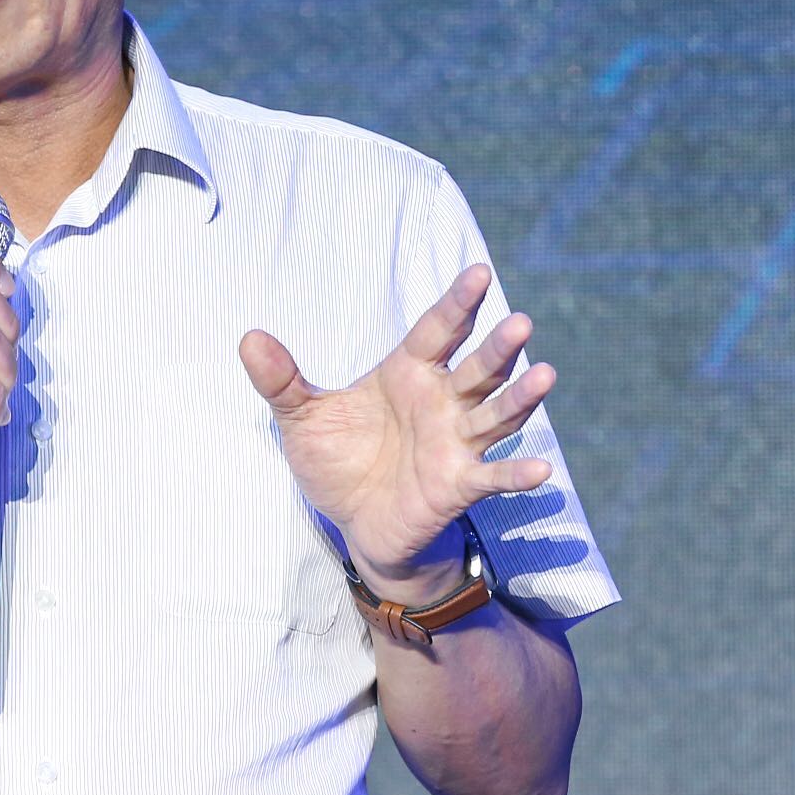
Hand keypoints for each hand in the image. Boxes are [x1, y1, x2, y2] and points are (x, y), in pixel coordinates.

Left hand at [240, 264, 554, 604]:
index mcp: (408, 372)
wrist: (355, 521)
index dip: (459, 303)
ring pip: (496, 414)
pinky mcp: (459, 485)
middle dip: (499, 347)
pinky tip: (543, 469)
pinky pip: (492, 476)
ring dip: (522, 397)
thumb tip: (248, 338)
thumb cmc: (338, 460)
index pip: (438, 330)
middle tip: (520, 322)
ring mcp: (456, 442)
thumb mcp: (301, 418)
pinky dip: (517, 474)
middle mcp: (442, 401)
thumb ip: (281, 380)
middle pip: (478, 367)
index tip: (479, 272)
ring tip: (546, 374)